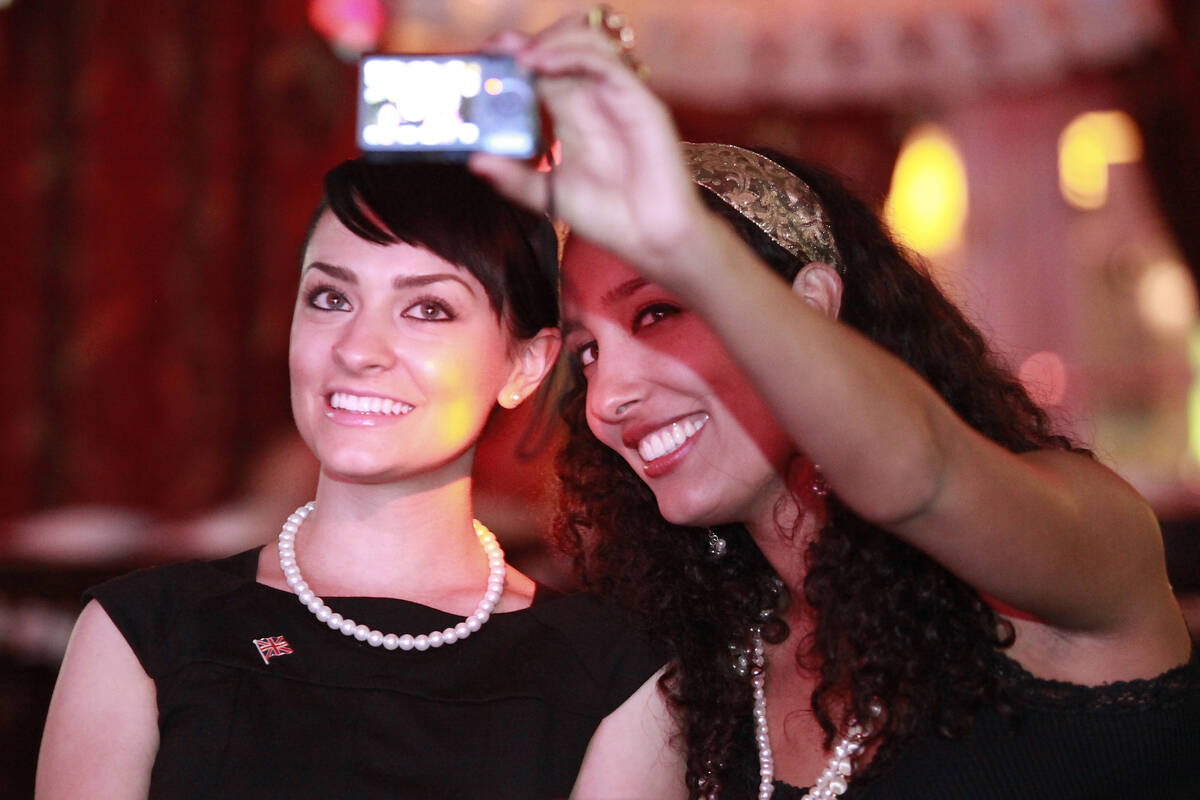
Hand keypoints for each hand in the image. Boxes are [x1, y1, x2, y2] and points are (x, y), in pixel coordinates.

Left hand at [470, 13, 709, 280]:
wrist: (651, 240)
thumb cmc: (611, 219)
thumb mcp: (549, 196)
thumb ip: (514, 178)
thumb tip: (475, 160)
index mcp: (574, 115)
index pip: (542, 71)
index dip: (514, 59)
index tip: (483, 60)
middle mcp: (595, 99)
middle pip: (562, 48)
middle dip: (527, 43)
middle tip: (495, 50)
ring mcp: (618, 97)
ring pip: (586, 45)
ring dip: (549, 43)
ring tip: (519, 58)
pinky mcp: (639, 102)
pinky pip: (606, 64)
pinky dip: (572, 56)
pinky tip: (543, 65)